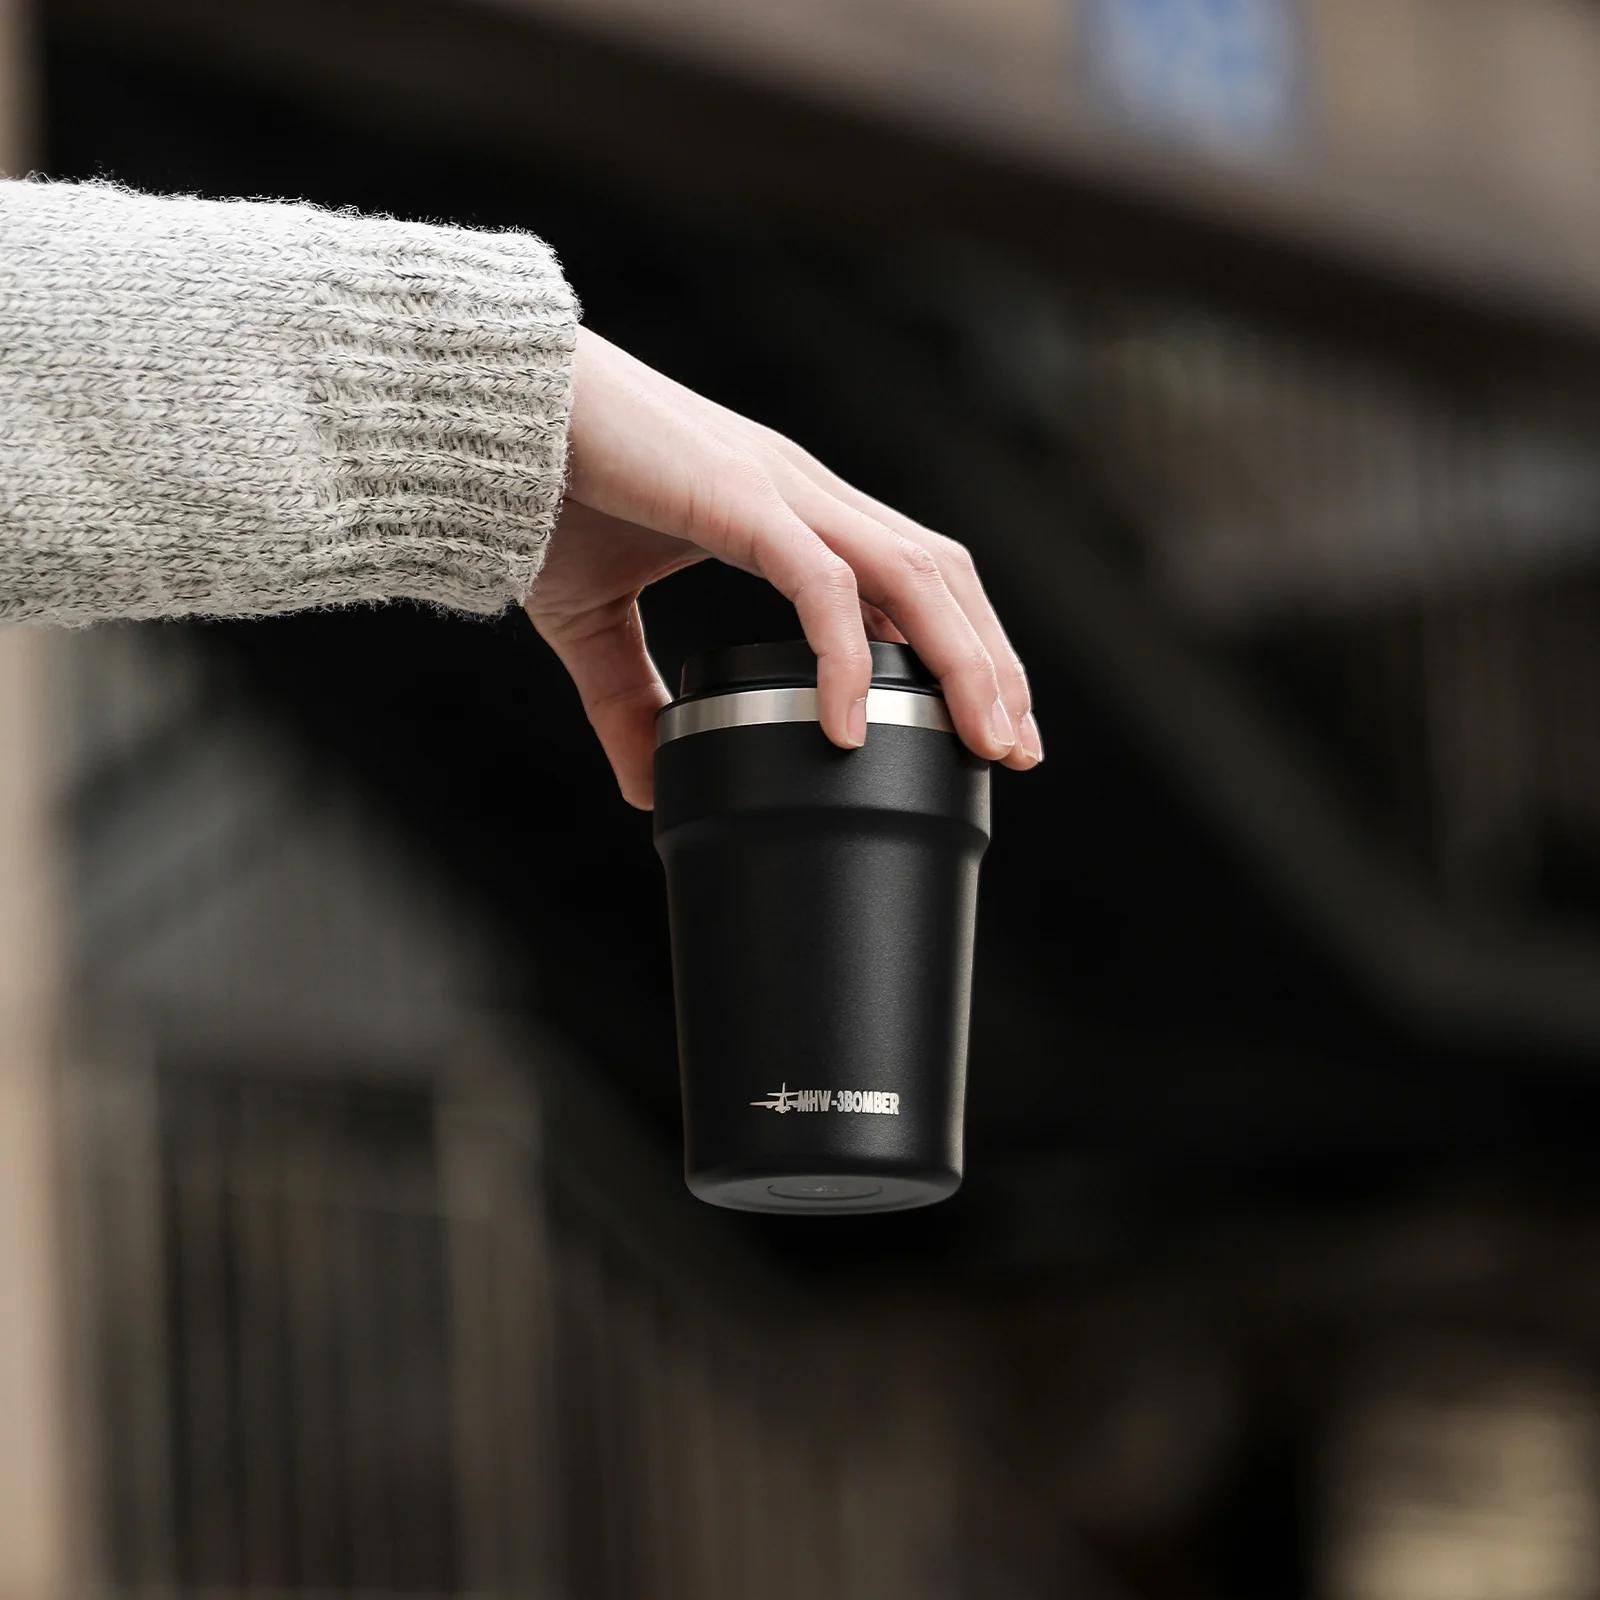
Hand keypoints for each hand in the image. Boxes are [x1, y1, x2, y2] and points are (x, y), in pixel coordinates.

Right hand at [526, 328, 1041, 808]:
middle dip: (991, 663)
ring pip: (912, 575)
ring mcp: (781, 491)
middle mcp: (805, 495)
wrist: (491, 413)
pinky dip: (847, 657)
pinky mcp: (740, 499)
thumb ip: (630, 700)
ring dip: (964, 660)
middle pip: (941, 576)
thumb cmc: (547, 494)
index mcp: (790, 514)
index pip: (911, 579)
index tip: (986, 726)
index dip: (962, 649)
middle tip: (1015, 748)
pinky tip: (849, 728)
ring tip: (988, 741)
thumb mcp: (595, 622)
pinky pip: (822, 583)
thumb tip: (651, 787)